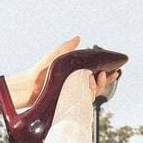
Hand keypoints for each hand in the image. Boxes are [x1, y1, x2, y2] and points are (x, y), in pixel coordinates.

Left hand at [4, 36, 121, 107]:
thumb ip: (67, 48)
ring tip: (97, 78)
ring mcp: (72, 96)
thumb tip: (79, 38)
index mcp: (75, 75)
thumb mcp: (55, 56)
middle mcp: (75, 86)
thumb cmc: (39, 70)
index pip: (95, 75)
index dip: (106, 74)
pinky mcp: (68, 104)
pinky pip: (83, 101)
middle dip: (104, 81)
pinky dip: (89, 95)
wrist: (27, 86)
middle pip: (96, 86)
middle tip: (104, 74)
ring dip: (98, 87)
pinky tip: (91, 88)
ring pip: (91, 94)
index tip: (115, 70)